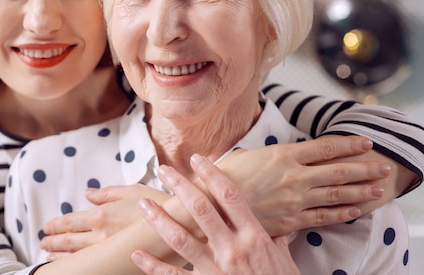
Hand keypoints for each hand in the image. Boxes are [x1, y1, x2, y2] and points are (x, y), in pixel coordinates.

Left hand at [41, 184, 170, 259]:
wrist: (182, 225)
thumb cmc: (158, 204)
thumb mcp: (132, 190)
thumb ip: (106, 193)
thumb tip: (87, 193)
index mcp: (102, 215)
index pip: (70, 222)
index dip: (56, 225)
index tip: (46, 228)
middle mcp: (101, 235)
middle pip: (69, 241)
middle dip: (53, 243)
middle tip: (43, 244)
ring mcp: (110, 252)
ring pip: (77, 257)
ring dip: (60, 257)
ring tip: (49, 257)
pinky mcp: (120, 263)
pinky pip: (93, 267)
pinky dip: (78, 268)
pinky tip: (73, 269)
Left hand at [131, 154, 300, 274]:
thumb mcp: (285, 262)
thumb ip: (279, 242)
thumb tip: (283, 228)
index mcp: (254, 237)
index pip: (230, 196)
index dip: (211, 174)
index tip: (197, 159)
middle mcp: (233, 250)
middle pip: (201, 209)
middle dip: (180, 186)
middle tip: (163, 170)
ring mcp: (217, 270)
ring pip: (181, 239)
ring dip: (159, 220)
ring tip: (143, 205)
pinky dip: (153, 266)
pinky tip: (137, 254)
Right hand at [217, 135, 389, 235]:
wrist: (211, 205)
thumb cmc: (224, 177)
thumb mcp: (247, 155)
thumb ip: (268, 155)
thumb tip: (276, 155)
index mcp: (283, 154)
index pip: (326, 147)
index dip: (349, 144)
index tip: (365, 142)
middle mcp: (294, 176)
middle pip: (338, 170)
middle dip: (364, 167)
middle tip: (383, 166)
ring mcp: (295, 199)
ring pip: (336, 194)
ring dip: (360, 190)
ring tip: (378, 189)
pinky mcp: (291, 220)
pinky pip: (324, 216)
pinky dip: (342, 212)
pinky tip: (355, 210)